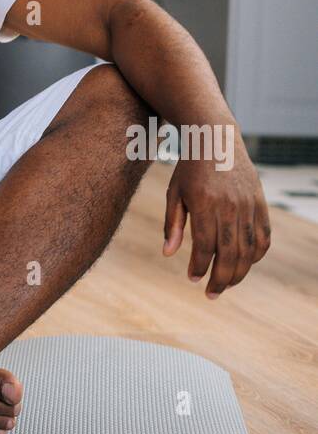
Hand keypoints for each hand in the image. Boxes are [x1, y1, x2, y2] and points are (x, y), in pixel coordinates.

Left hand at [163, 133, 271, 296]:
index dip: (199, 267)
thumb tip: (168, 254)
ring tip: (227, 284)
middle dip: (220, 280)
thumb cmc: (190, 168)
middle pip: (229, 254)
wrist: (216, 139)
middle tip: (211, 294)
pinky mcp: (259, 202)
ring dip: (239, 272)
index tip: (192, 278)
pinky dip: (257, 254)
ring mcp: (248, 204)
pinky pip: (263, 236)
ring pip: (248, 249)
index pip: (205, 247)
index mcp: (204, 203)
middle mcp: (229, 206)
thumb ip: (173, 224)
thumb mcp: (175, 192)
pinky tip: (245, 263)